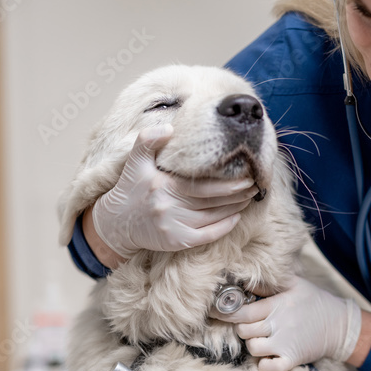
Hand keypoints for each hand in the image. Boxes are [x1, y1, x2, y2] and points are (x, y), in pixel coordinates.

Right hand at [91, 124, 259, 257]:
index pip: (203, 184)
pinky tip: (236, 218)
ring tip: (250, 198)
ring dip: (235, 208)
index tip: (247, 174)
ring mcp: (173, 226)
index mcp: (163, 185)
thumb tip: (169, 129)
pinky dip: (224, 227)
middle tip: (255, 186)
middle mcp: (168, 207)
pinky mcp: (176, 242)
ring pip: (213, 217)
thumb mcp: (135, 160)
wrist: (115, 222)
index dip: (228, 182)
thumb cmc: (131, 187)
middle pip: (212, 201)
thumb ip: (147, 140)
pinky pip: (207, 236)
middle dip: (238, 194)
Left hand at [212, 276, 362, 370]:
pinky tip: (268, 357)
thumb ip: (268, 284)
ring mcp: (286, 343)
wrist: (340, 325)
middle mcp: (279, 324)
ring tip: (262, 338)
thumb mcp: (294, 285)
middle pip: (244, 331)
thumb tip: (242, 279)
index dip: (226, 313)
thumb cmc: (314, 301)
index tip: (217, 312)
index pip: (242, 312)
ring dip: (253, 345)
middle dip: (242, 329)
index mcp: (278, 305)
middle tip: (250, 325)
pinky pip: (268, 368)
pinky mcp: (293, 359)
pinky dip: (264, 365)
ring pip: (253, 348)